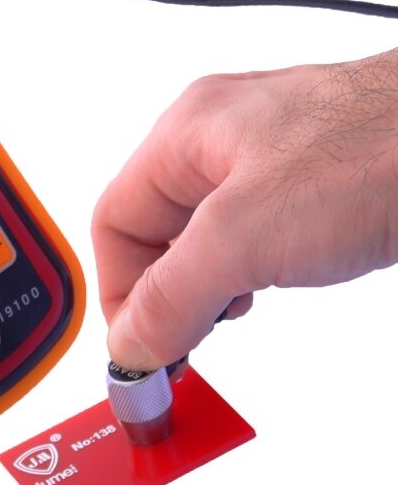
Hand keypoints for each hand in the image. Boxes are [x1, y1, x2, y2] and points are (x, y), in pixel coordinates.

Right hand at [92, 50, 397, 369]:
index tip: (141, 349)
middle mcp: (222, 140)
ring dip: (210, 289)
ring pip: (210, 238)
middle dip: (166, 294)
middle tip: (183, 349)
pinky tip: (276, 289)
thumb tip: (131, 343)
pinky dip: (253, 275)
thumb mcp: (248, 235)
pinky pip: (259, 236)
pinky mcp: (319, 184)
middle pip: (156, 231)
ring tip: (232, 319)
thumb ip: (175, 294)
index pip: (114, 222)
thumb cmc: (380, 148)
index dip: (119, 292)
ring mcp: (274, 160)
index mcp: (187, 134)